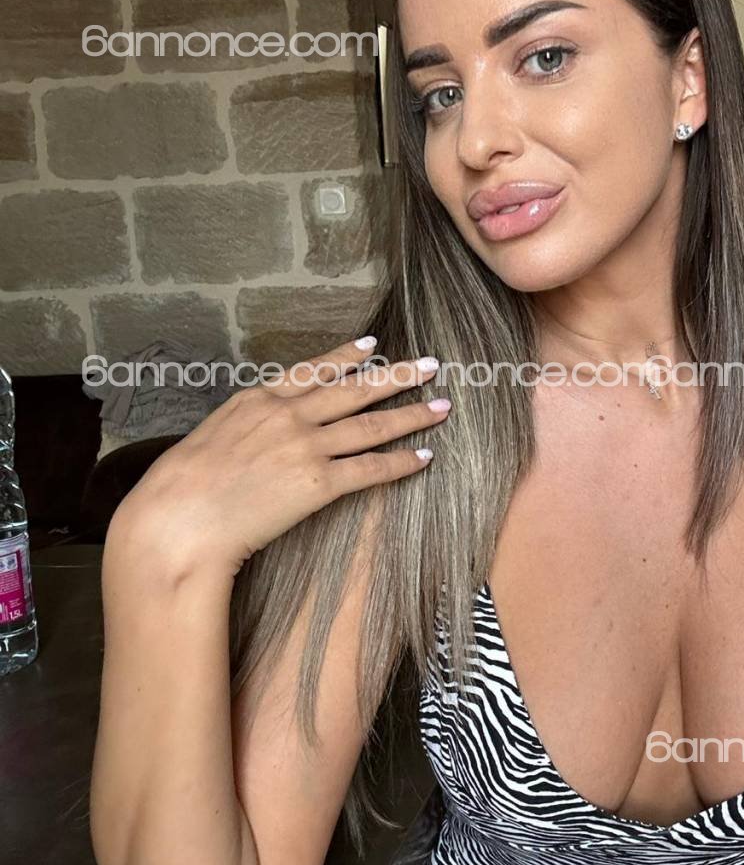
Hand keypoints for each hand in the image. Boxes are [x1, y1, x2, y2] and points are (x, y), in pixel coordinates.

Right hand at [106, 338, 447, 579]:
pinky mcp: (318, 483)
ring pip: (372, 425)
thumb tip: (257, 427)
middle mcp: (288, 415)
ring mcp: (306, 447)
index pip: (314, 370)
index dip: (347, 358)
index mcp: (258, 399)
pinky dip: (400, 462)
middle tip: (431, 365)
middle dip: (398, 376)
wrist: (180, 519)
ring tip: (441, 406)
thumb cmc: (181, 486)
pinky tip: (423, 456)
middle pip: (355, 390)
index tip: (373, 346)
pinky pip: (370, 469)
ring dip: (411, 414)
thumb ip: (244, 424)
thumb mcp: (211, 436)